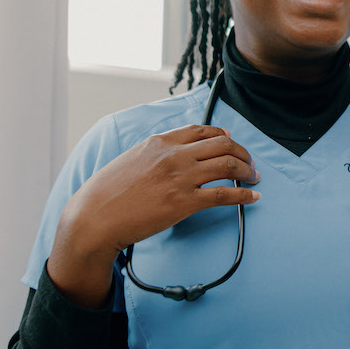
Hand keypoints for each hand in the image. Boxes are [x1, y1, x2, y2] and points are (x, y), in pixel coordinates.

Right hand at [48, 125, 259, 305]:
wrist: (94, 218)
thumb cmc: (107, 193)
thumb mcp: (131, 159)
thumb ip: (155, 153)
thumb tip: (175, 155)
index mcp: (160, 141)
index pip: (202, 130)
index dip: (223, 136)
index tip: (232, 144)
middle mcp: (173, 155)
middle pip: (222, 145)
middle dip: (242, 153)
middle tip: (249, 163)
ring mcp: (180, 178)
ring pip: (228, 166)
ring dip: (248, 171)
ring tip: (255, 178)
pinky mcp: (184, 203)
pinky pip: (224, 194)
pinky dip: (244, 194)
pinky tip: (253, 197)